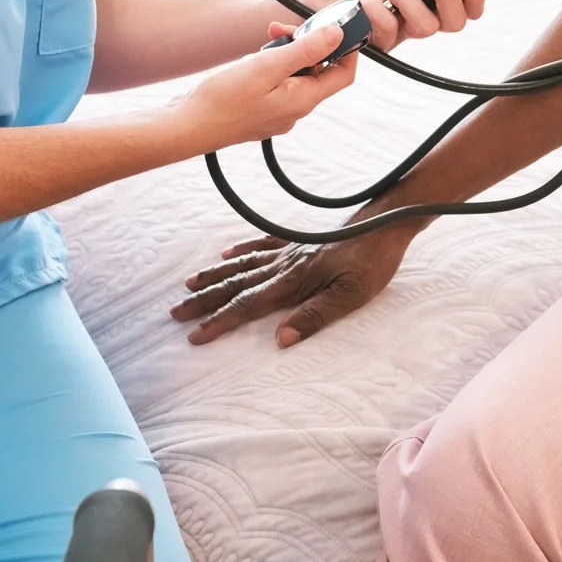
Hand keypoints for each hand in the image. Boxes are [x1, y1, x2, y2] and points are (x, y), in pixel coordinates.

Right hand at [170, 222, 412, 346]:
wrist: (385, 222)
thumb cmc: (373, 262)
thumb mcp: (352, 296)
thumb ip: (316, 317)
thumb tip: (280, 338)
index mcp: (293, 281)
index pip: (248, 305)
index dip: (220, 321)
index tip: (195, 335)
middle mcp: (284, 265)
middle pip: (237, 284)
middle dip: (205, 300)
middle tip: (176, 313)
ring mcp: (290, 250)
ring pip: (243, 264)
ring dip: (215, 276)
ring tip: (190, 284)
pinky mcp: (299, 241)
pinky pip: (261, 245)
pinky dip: (241, 250)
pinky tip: (227, 253)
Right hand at [173, 21, 356, 155]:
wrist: (188, 127)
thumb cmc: (224, 99)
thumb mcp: (267, 66)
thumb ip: (305, 50)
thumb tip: (337, 35)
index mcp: (304, 100)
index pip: (343, 73)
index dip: (345, 48)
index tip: (332, 26)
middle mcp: (296, 109)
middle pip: (318, 71)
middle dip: (304, 44)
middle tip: (279, 29)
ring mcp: (279, 112)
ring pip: (295, 75)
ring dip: (284, 53)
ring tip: (261, 44)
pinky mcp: (262, 111)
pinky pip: (278, 84)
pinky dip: (271, 67)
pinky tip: (251, 61)